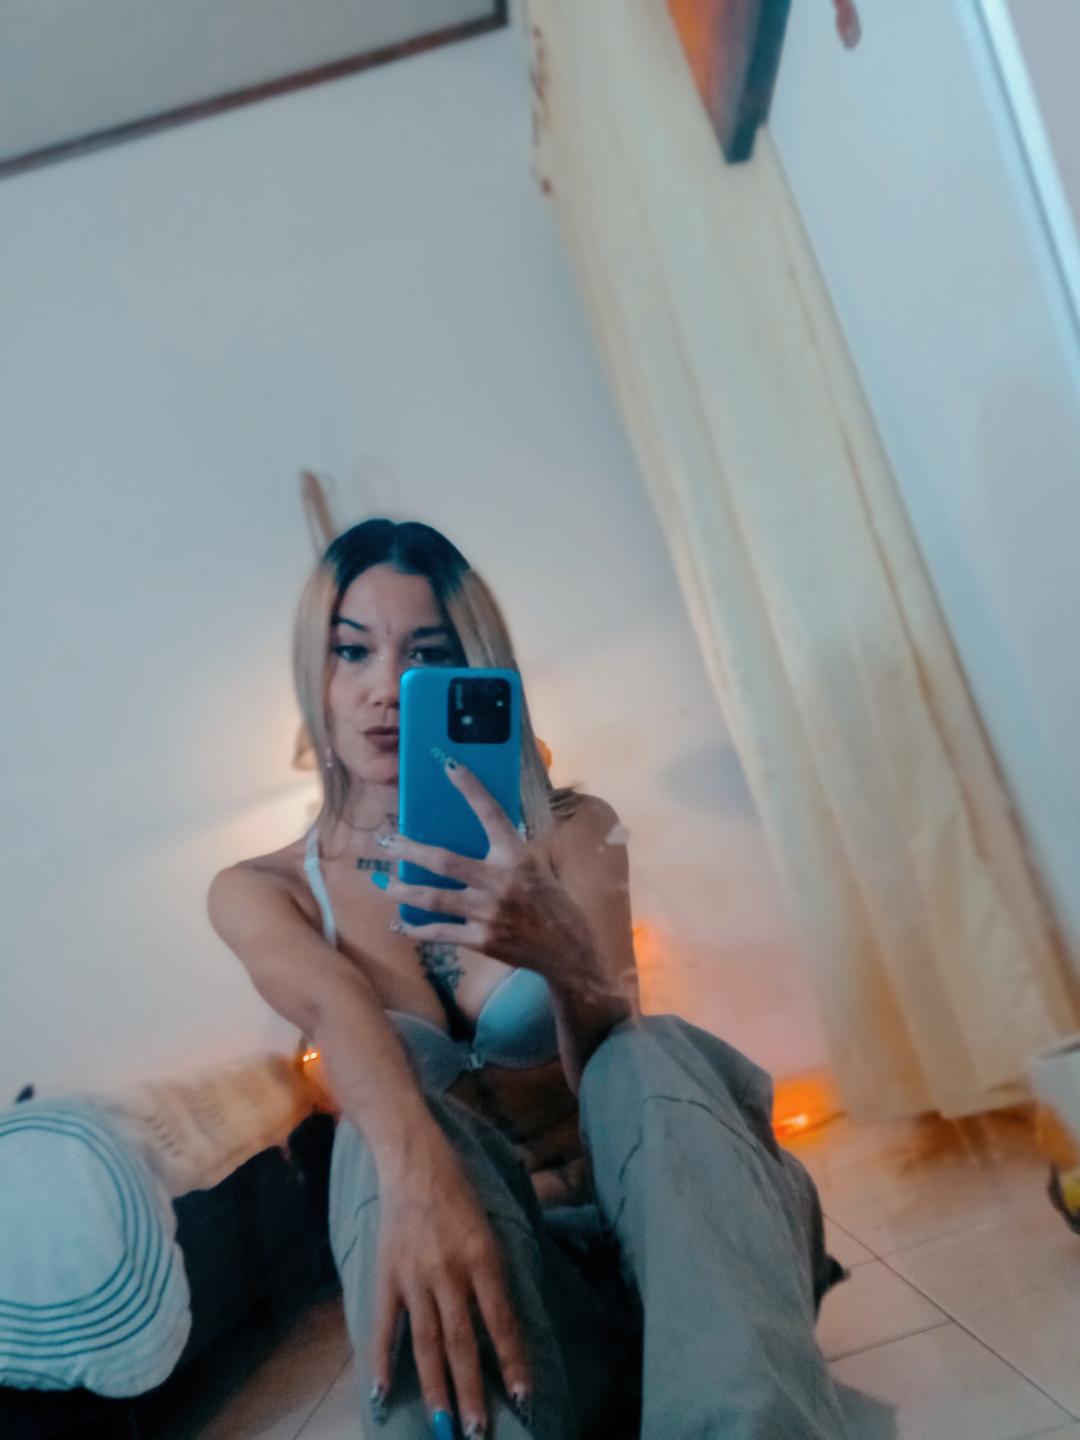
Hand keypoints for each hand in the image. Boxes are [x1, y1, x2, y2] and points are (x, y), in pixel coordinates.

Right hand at [372, 1127, 531, 1433]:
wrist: (412, 1155)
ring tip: (443, 1428)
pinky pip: (386, 1324)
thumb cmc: (457, 1187)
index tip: (523, 1399)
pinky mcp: (387, 1273)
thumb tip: (502, 1321)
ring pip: (427, 1342)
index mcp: (482, 1255)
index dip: (513, 1361)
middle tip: (478, 1433)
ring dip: (437, 1388)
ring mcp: (415, 1275)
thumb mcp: (489, 1224)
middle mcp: (450, 1270)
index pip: (501, 1320)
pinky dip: (382, 1360)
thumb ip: (493, 1271)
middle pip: (463, 1342)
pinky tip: (383, 1394)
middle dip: (472, 1392)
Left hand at [379, 757, 604, 994]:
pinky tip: (398, 923)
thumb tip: (472, 828)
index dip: (471, 788)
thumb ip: (506, 851)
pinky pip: (439, 932)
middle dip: (409, 849)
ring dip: (403, 890)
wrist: (567, 950)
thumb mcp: (536, 866)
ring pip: (433, 898)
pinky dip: (415, 928)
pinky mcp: (481, 940)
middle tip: (385, 841)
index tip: (449, 765)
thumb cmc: (549, 901)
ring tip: (384, 883)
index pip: (491, 814)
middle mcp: (500, 881)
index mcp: (516, 856)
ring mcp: (488, 912)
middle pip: (444, 860)